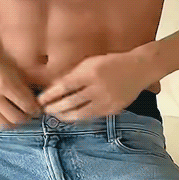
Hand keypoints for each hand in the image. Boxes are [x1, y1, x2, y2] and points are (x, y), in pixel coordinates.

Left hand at [37, 51, 159, 121]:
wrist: (138, 68)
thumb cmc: (111, 62)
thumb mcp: (90, 62)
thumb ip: (73, 74)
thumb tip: (54, 86)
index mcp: (90, 72)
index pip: (64, 87)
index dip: (50, 95)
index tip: (40, 100)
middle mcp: (98, 87)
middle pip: (70, 102)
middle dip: (54, 108)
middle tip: (44, 111)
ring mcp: (106, 100)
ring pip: (80, 113)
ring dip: (65, 116)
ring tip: (55, 115)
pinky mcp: (113, 109)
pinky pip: (92, 116)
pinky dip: (80, 117)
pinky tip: (72, 117)